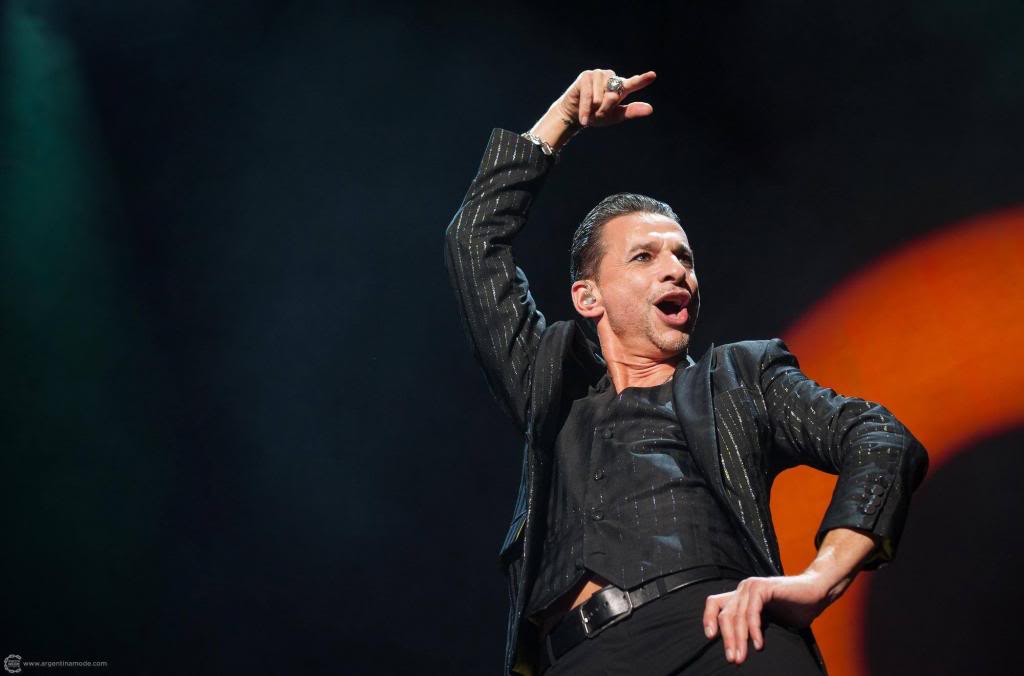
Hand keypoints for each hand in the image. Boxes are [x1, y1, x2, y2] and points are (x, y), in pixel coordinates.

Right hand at [527, 68, 656, 150]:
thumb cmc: (596, 115)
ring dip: (595, 108)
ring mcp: (598, 74)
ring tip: (590, 109)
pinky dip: (586, 110)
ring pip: (601, 97)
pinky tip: (584, 118)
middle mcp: (611, 77)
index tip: (653, 76)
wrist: (574, 115)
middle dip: (605, 109)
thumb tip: (650, 109)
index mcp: (621, 87)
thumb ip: (632, 111)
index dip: (643, 80)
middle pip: (613, 96)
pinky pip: (589, 97)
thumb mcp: (615, 116)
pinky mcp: (586, 76)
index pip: (634, 83)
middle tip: (597, 113)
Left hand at [702, 573, 830, 664]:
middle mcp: (742, 589)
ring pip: (737, 616)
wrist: (815, 593)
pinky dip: (754, 630)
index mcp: (741, 596)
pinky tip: (758, 645)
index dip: (708, 619)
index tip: (710, 638)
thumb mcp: (768, 620)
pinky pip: (752, 612)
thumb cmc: (794, 607)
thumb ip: (752, 627)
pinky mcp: (763, 588)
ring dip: (739, 639)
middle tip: (732, 659)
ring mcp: (751, 586)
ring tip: (741, 657)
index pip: (714, 604)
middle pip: (724, 615)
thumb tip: (737, 647)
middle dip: (727, 639)